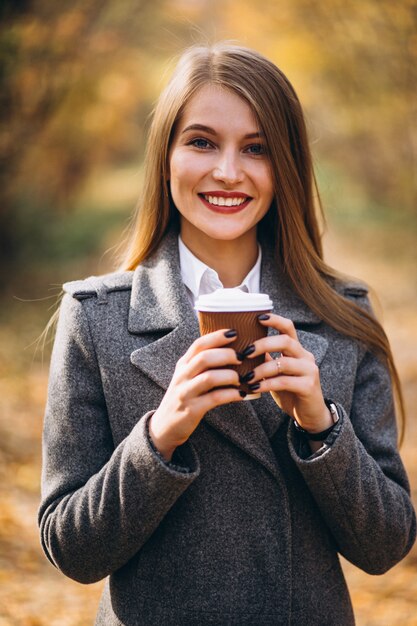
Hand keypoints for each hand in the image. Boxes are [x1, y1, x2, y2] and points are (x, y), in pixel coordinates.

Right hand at [149, 329, 242, 460]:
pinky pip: (214, 398)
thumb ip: (203, 364)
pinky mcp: (192, 410)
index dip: (217, 336)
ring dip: (230, 376)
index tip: (234, 332)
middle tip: (242, 358)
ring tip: (241, 378)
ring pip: (209, 377)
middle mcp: (182, 376)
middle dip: (226, 355)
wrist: (165, 426)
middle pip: (204, 358)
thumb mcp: (188, 377)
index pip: (199, 344)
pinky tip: (241, 394)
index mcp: (183, 364)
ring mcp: (186, 393)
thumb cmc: (184, 397)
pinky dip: (231, 394)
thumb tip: (232, 350)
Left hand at [243, 314, 332, 432]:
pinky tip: (254, 388)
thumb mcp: (275, 373)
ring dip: (261, 369)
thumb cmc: (289, 391)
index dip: (274, 320)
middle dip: (263, 344)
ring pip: (284, 363)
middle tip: (245, 352)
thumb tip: (242, 347)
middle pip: (286, 341)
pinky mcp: (309, 386)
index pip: (288, 327)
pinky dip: (267, 384)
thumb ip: (265, 359)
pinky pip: (284, 382)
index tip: (258, 317)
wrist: (310, 414)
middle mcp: (305, 357)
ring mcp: (309, 371)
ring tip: (246, 377)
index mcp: (297, 350)